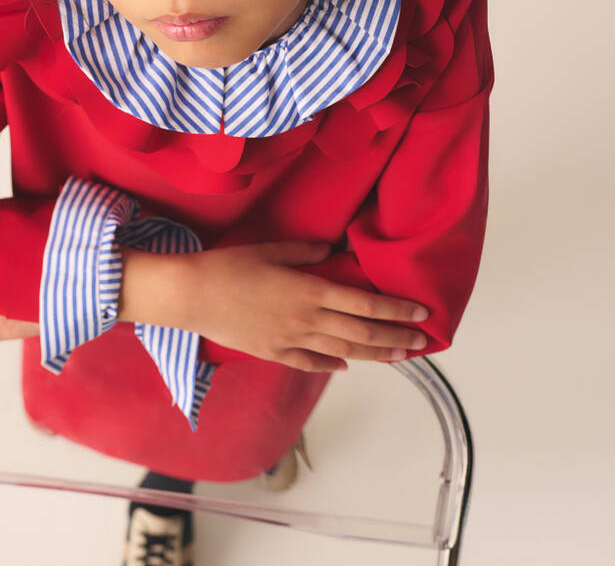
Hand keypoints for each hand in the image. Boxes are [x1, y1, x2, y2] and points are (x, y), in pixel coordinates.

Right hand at [175, 241, 429, 372]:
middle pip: (361, 333)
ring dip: (374, 355)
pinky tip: (346, 366)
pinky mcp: (272, 353)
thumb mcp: (270, 249)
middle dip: (395, 338)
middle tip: (422, 341)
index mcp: (308, 291)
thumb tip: (333, 252)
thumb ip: (306, 252)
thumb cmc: (229, 265)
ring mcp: (290, 341)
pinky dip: (332, 366)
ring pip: (342, 352)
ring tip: (399, 357)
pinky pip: (309, 363)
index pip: (364, 303)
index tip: (420, 312)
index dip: (396, 309)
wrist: (192, 295)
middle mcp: (305, 320)